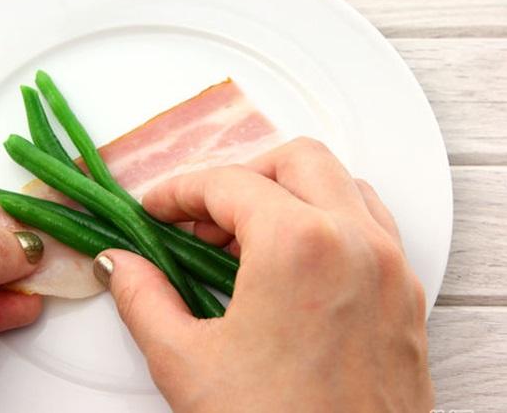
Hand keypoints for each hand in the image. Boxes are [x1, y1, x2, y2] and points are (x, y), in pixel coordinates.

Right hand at [94, 138, 432, 411]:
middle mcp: (356, 244)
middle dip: (240, 177)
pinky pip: (370, 226)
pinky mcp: (405, 298)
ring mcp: (390, 268)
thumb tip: (119, 265)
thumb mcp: (185, 363)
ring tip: (245, 240)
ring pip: (341, 185)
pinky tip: (292, 264)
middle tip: (200, 219)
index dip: (179, 191)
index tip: (157, 209)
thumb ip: (142, 298)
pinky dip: (328, 222)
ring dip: (288, 194)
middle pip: (296, 160)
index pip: (228, 184)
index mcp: (299, 246)